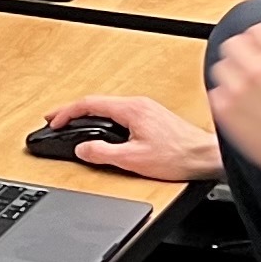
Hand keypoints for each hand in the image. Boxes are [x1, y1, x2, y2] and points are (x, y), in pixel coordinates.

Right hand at [49, 94, 217, 183]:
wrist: (207, 157)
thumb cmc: (179, 156)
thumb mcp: (134, 159)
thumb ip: (103, 153)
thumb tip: (83, 149)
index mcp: (131, 109)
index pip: (89, 103)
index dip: (67, 112)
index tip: (54, 120)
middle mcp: (138, 104)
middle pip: (97, 102)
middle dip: (73, 111)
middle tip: (56, 120)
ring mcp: (147, 109)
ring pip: (109, 106)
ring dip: (89, 114)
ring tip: (74, 123)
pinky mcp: (153, 117)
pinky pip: (120, 112)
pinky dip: (103, 118)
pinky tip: (102, 127)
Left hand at [205, 21, 260, 185]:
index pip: (259, 28)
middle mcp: (258, 70)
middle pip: (235, 42)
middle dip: (245, 50)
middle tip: (254, 62)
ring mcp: (238, 90)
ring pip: (222, 65)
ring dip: (234, 71)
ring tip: (249, 85)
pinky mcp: (226, 110)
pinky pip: (216, 91)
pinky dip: (228, 95)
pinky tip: (245, 104)